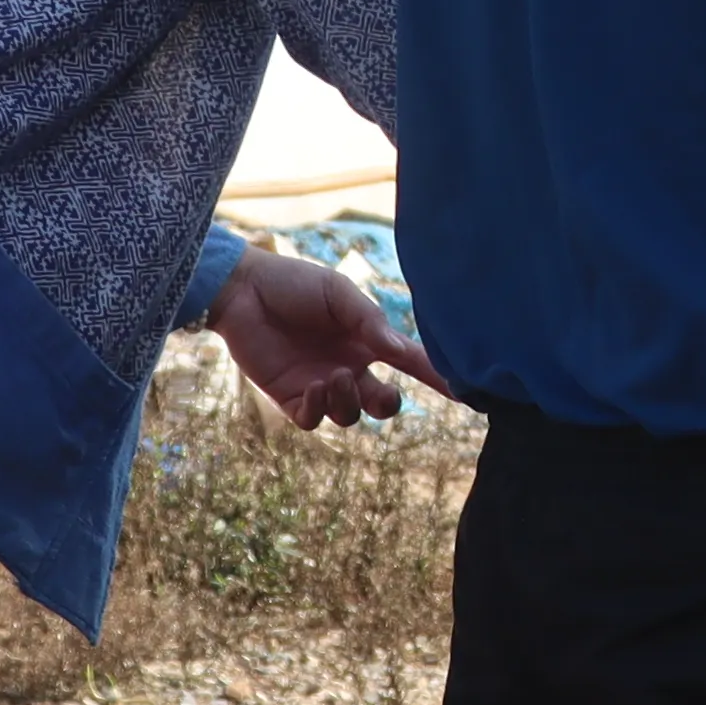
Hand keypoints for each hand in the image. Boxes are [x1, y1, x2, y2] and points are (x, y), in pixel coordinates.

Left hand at [211, 247, 441, 425]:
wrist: (242, 289)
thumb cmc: (293, 284)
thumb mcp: (338, 295)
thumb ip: (370, 323)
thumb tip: (400, 350)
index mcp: (366, 341)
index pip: (409, 364)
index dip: (436, 379)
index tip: (463, 394)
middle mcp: (348, 367)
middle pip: (381, 403)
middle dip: (386, 404)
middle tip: (381, 393)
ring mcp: (320, 385)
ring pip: (348, 416)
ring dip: (348, 402)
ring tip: (333, 376)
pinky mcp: (290, 398)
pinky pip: (313, 420)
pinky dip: (319, 410)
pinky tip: (315, 387)